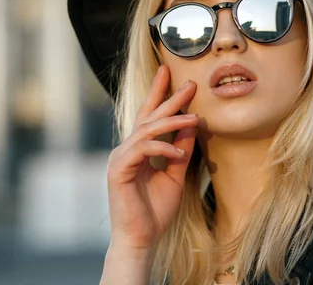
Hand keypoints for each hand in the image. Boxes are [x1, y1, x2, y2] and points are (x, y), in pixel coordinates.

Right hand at [106, 65, 197, 252]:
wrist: (141, 238)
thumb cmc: (155, 211)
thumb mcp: (175, 175)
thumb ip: (180, 150)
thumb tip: (191, 126)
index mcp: (137, 150)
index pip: (148, 116)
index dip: (159, 94)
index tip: (170, 74)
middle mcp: (126, 149)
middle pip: (148, 116)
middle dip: (168, 98)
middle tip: (189, 83)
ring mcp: (119, 158)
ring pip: (146, 130)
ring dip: (172, 121)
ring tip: (194, 118)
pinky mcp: (118, 169)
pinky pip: (143, 150)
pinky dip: (163, 148)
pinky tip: (179, 152)